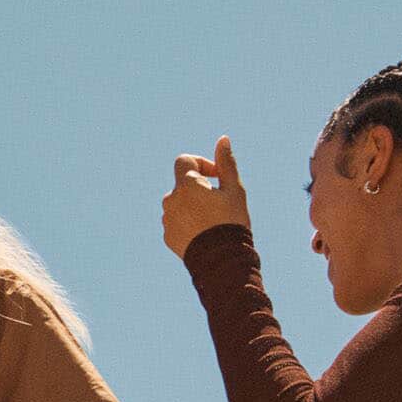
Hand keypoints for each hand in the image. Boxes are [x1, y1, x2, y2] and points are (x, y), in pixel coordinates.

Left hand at [162, 135, 251, 257]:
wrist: (222, 262)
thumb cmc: (231, 222)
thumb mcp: (234, 190)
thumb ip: (226, 163)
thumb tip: (223, 139)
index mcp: (186, 185)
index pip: (185, 161)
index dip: (201, 164)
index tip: (216, 177)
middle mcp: (171, 200)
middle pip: (182, 184)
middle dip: (198, 188)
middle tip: (219, 203)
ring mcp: (167, 219)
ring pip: (178, 204)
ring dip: (192, 205)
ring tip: (212, 221)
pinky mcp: (168, 236)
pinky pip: (176, 222)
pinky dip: (187, 222)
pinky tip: (204, 234)